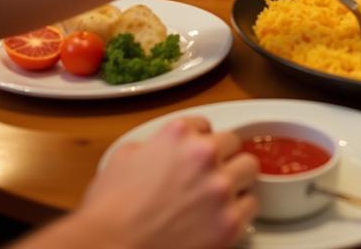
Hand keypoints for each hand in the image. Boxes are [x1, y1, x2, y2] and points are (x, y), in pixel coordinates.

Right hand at [76, 116, 256, 248]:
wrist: (109, 248)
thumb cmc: (109, 210)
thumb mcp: (123, 157)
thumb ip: (151, 145)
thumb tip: (157, 151)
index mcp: (178, 134)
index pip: (204, 124)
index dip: (198, 140)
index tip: (195, 153)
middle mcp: (204, 154)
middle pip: (233, 142)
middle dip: (222, 156)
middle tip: (211, 173)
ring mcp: (220, 187)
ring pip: (249, 168)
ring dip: (236, 178)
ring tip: (222, 194)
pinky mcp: (229, 222)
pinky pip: (251, 205)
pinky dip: (239, 210)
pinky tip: (223, 216)